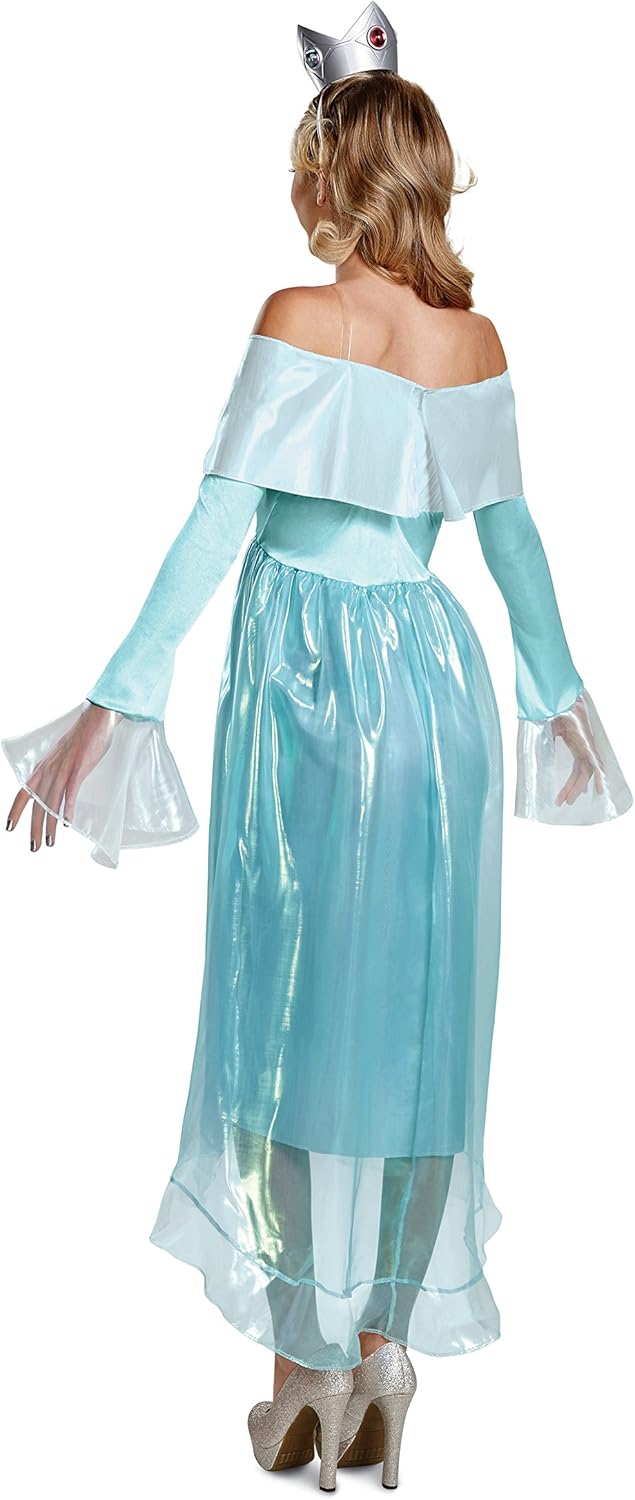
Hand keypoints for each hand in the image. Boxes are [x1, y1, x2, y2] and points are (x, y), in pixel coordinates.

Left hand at [5, 702, 121, 850]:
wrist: (96, 719)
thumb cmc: (83, 739)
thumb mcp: (63, 757)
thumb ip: (58, 773)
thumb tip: (58, 790)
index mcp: (43, 767)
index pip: (24, 792)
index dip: (16, 811)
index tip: (10, 827)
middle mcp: (49, 769)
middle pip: (37, 803)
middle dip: (33, 828)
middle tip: (33, 847)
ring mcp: (63, 769)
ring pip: (51, 803)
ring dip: (49, 825)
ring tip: (49, 843)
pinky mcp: (78, 769)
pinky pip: (70, 793)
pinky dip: (67, 810)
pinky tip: (66, 824)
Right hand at [551, 701, 604, 805]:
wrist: (557, 697)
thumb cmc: (553, 709)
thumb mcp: (547, 731)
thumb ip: (546, 744)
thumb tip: (541, 760)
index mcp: (575, 743)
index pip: (576, 767)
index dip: (570, 782)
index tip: (563, 795)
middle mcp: (583, 746)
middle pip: (581, 772)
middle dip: (572, 788)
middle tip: (564, 802)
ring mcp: (587, 745)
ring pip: (588, 771)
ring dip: (579, 787)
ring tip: (571, 801)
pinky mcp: (588, 743)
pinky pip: (596, 762)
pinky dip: (599, 776)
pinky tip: (600, 787)